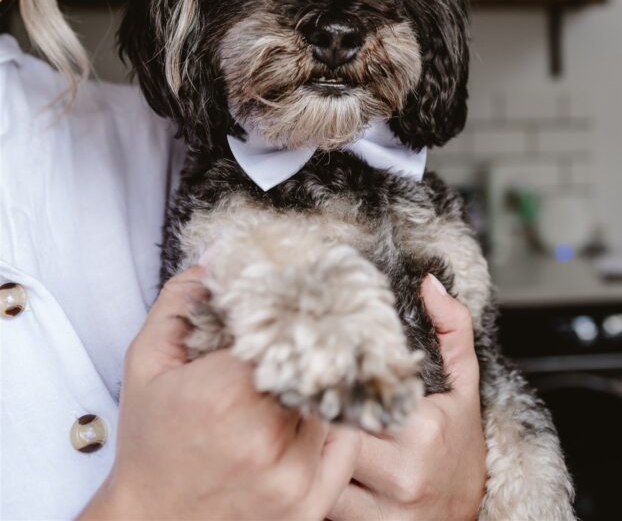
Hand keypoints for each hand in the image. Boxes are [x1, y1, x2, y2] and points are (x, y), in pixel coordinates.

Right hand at [78, 266, 360, 520]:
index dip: (290, 309)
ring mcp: (292, 478)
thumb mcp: (148, 362)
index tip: (292, 298)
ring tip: (290, 379)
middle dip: (305, 345)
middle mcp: (265, 438)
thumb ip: (183, 300)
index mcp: (225, 395)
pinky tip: (304, 415)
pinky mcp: (309, 507)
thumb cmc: (150, 445)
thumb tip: (222, 254)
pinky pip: (344, 445)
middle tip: (296, 334)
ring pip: (332, 401)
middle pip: (314, 362)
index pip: (285, 327)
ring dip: (317, 384)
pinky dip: (331, 424)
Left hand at [328, 274, 486, 520]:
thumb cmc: (460, 446)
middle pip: (333, 431)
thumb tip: (429, 284)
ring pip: (321, 470)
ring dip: (311, 452)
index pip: (357, 392)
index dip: (333, 380)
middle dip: (318, 414)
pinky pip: (325, 505)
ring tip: (308, 431)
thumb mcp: (464, 386)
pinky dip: (316, 485)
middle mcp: (404, 473)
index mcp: (423, 429)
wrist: (469, 514)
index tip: (320, 367)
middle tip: (306, 395)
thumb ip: (451, 330)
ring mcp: (385, 511)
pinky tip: (316, 468)